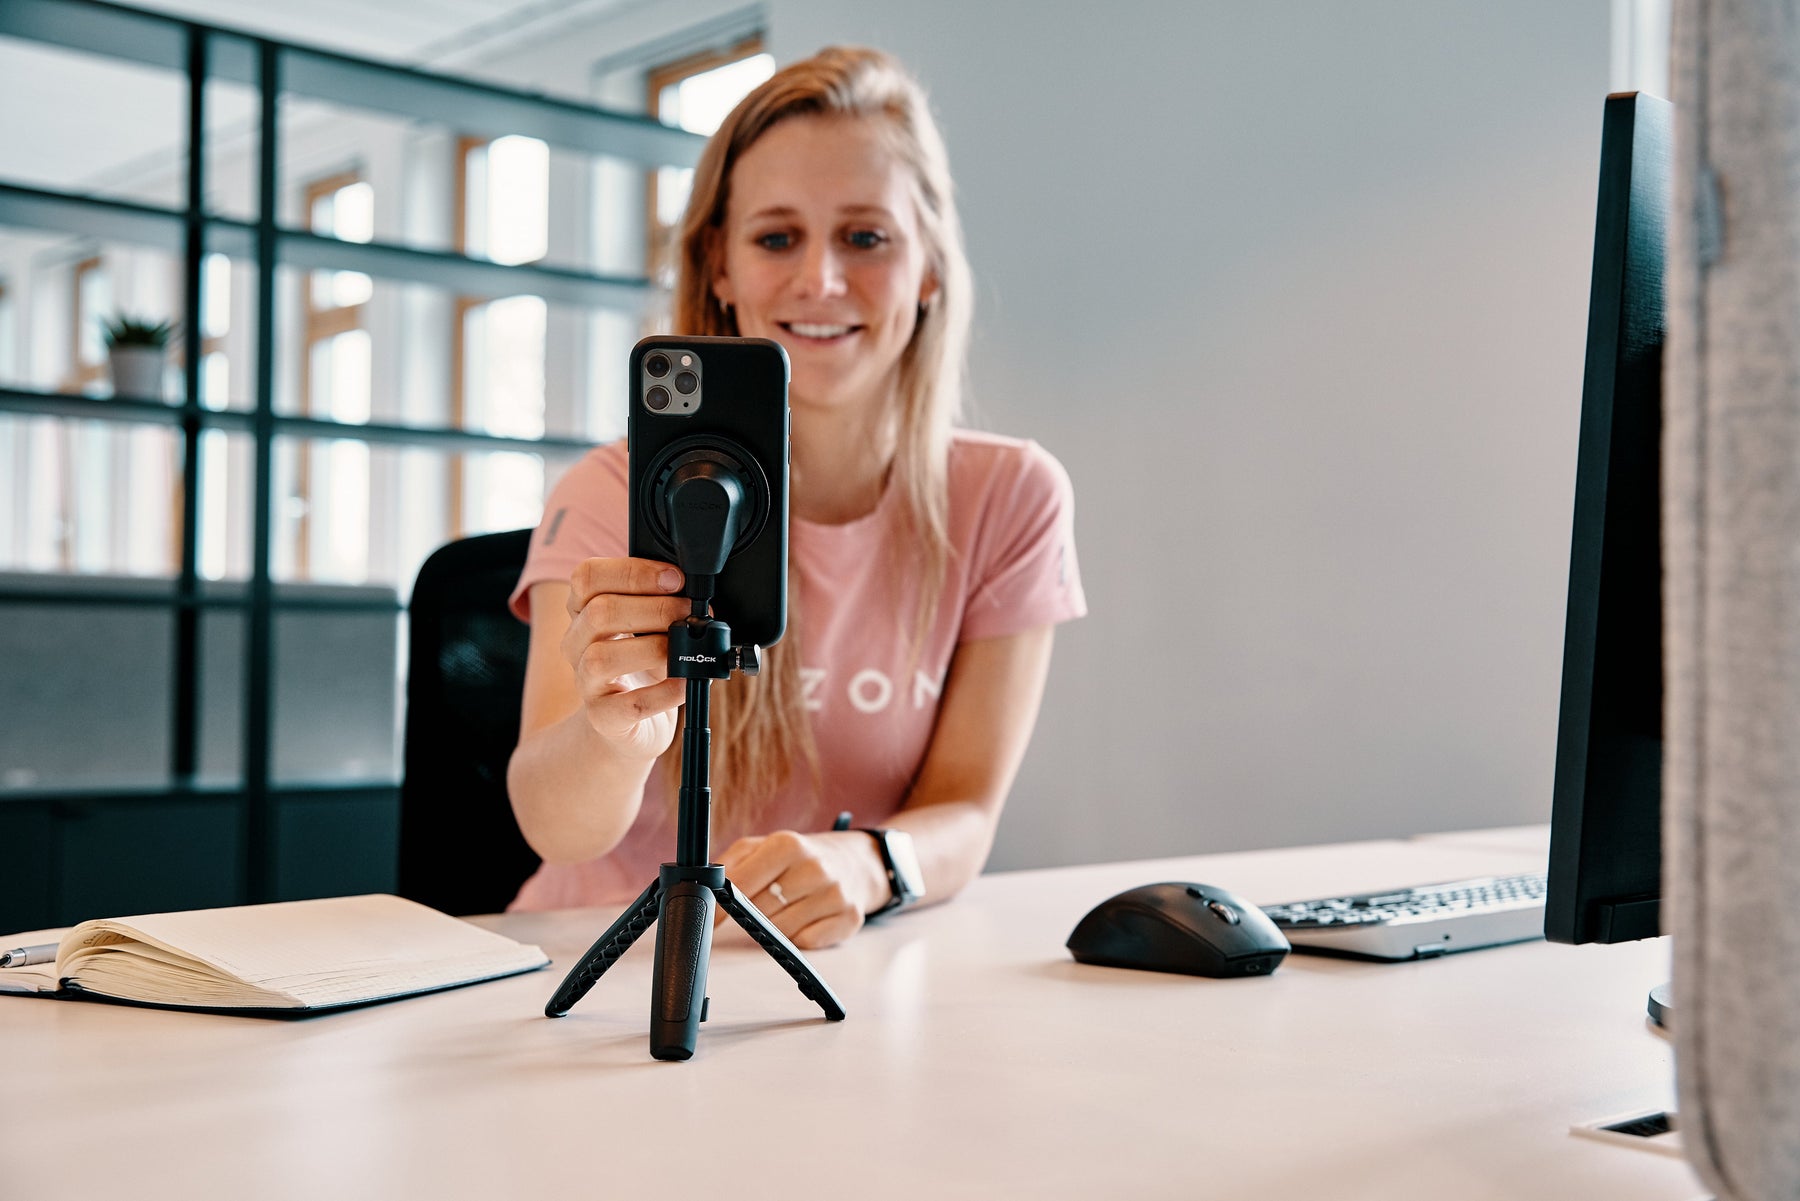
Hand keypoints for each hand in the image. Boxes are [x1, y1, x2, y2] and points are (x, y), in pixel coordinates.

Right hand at [562, 556, 692, 762]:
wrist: (634, 725)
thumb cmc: (645, 666)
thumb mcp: (649, 627)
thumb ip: (660, 603)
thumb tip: (693, 589)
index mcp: (584, 611)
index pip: (587, 577)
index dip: (633, 572)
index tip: (675, 578)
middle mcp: (577, 644)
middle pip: (599, 612)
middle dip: (655, 608)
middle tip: (689, 612)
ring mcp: (586, 683)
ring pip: (602, 657)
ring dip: (654, 648)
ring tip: (683, 649)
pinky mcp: (603, 718)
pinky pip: (630, 704)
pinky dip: (664, 692)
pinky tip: (685, 683)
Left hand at [720, 830, 889, 949]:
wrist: (854, 862)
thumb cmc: (800, 857)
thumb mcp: (762, 847)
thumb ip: (729, 865)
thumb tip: (701, 889)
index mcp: (788, 845)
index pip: (740, 884)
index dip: (720, 904)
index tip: (710, 917)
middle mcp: (815, 867)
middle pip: (759, 912)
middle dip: (753, 913)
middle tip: (764, 900)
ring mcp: (835, 894)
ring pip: (781, 931)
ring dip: (776, 926)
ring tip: (788, 905)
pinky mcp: (849, 918)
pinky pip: (807, 943)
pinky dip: (800, 936)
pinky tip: (807, 916)